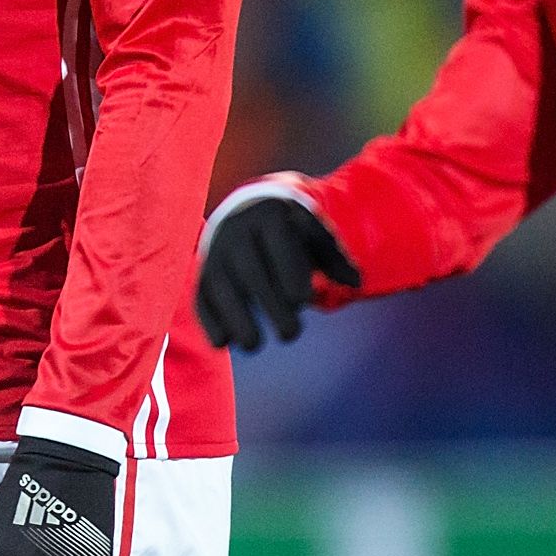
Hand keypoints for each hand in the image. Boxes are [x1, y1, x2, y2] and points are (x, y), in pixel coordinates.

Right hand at [195, 194, 359, 349]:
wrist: (246, 211)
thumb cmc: (290, 231)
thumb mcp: (313, 235)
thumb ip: (335, 257)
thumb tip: (356, 281)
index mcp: (270, 216)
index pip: (278, 243)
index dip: (289, 272)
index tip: (303, 298)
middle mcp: (238, 232)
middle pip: (250, 271)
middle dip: (269, 305)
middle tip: (290, 334)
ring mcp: (216, 253)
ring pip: (219, 285)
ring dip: (234, 317)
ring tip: (253, 345)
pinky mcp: (203, 273)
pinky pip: (200, 295)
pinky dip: (207, 319)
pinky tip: (222, 343)